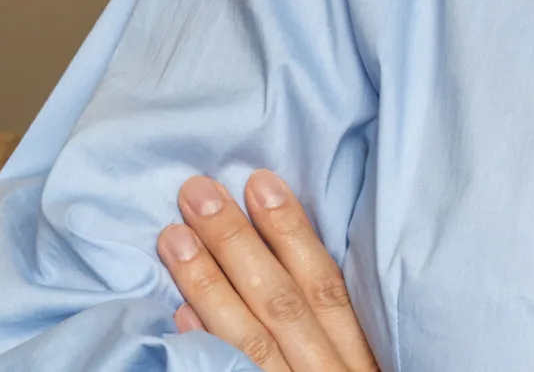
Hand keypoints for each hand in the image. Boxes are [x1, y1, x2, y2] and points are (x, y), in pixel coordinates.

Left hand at [157, 171, 379, 371]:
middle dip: (238, 243)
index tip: (260, 181)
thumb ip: (333, 325)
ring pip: (250, 341)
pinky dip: (206, 348)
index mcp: (360, 355)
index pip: (325, 286)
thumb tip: (286, 256)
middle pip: (283, 303)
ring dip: (209, 285)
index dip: (293, 232)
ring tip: (173, 237)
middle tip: (198, 191)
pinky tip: (178, 314)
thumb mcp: (360, 363)